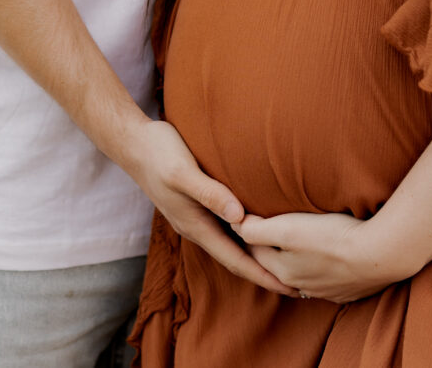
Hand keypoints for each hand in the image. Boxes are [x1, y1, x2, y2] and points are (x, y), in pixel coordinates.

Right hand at [128, 120, 297, 296]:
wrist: (133, 143)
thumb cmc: (159, 154)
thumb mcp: (184, 173)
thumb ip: (210, 194)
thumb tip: (239, 217)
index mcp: (196, 226)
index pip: (236, 261)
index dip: (263, 276)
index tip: (290, 288)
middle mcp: (198, 227)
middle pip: (236, 259)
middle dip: (265, 273)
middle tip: (298, 283)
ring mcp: (197, 217)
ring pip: (232, 245)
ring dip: (256, 256)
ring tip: (283, 263)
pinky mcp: (198, 204)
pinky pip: (227, 228)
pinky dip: (246, 235)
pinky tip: (259, 230)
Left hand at [233, 212, 416, 302]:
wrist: (381, 253)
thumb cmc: (333, 237)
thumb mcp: (288, 228)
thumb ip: (257, 229)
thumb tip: (236, 225)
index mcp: (283, 270)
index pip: (255, 251)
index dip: (250, 233)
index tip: (248, 218)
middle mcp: (301, 285)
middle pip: (278, 265)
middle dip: (271, 249)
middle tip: (270, 230)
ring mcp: (326, 291)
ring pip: (304, 274)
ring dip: (298, 260)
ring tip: (299, 243)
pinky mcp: (348, 290)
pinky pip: (328, 280)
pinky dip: (323, 269)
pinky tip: (329, 258)